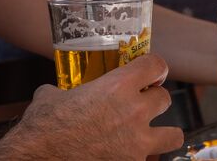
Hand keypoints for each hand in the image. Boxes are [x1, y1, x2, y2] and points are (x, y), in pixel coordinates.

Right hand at [0, 53, 183, 160]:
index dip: (154, 65)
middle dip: (153, 99)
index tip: (151, 70)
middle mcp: (134, 113)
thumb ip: (64, 91)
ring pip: (173, 134)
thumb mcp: (51, 97)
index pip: (155, 65)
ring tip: (149, 134)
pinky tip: (123, 155)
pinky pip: (148, 160)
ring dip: (163, 132)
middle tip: (140, 103)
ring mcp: (137, 145)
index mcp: (117, 87)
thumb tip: (56, 93)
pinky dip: (139, 157)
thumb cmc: (43, 128)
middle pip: (165, 98)